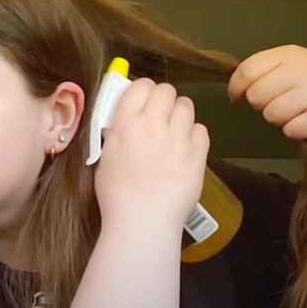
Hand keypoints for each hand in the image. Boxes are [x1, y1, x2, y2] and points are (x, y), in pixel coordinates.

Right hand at [94, 78, 209, 231]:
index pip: (140, 85)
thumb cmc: (116, 195)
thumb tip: (125, 122)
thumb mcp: (105, 158)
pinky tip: (186, 148)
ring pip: (186, 106)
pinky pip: (201, 130)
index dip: (143, 91)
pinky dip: (194, 135)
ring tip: (174, 131)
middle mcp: (153, 124)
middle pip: (166, 90)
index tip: (142, 101)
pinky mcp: (198, 154)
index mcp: (126, 123)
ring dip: (180, 114)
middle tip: (160, 116)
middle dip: (163, 100)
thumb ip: (116, 134)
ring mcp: (178, 138)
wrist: (143, 222)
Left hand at [228, 44, 306, 139]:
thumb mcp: (292, 65)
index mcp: (289, 54)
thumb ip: (264, 70)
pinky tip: (306, 121)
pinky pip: (290, 130)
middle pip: (256, 95)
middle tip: (278, 102)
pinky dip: (294, 130)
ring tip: (295, 111)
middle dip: (261, 104)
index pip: (247, 70)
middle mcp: (301, 69)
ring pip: (271, 115)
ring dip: (279, 118)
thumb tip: (235, 89)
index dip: (236, 87)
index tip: (237, 95)